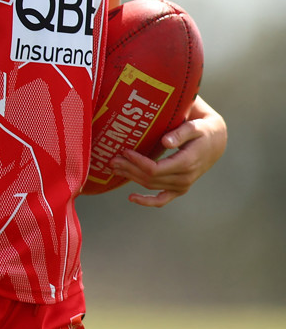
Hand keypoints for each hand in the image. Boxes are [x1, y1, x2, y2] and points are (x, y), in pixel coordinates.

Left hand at [109, 96, 226, 207]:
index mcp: (186, 163)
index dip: (137, 162)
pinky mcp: (179, 189)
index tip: (124, 151)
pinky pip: (161, 200)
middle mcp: (184, 178)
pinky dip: (147, 202)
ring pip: (151, 186)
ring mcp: (181, 186)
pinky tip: (132, 198)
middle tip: (112, 159)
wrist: (215, 143)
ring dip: (132, 178)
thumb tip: (165, 142)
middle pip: (150, 178)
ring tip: (115, 168)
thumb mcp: (194, 127)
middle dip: (129, 169)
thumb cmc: (202, 131)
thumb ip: (180, 134)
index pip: (155, 168)